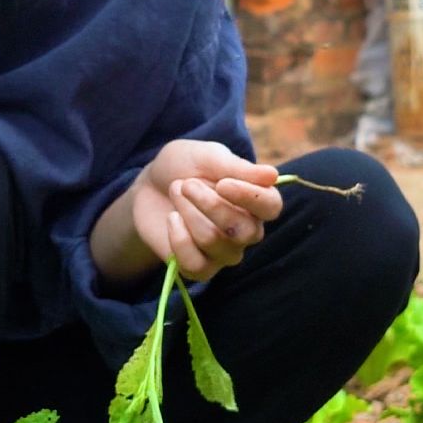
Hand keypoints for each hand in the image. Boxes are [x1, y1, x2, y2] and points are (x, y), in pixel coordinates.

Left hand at [129, 140, 283, 280]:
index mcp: (255, 200)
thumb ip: (235, 167)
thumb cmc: (184, 167)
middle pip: (244, 231)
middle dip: (210, 205)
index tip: (222, 183)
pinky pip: (196, 265)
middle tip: (186, 184)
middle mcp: (246, 230)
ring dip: (188, 213)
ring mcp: (224, 252)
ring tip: (176, 193)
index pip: (271, 207)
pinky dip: (178, 239)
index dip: (249, 197)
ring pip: (213, 242)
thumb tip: (272, 175)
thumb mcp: (206, 156)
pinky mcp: (199, 267)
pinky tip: (172, 219)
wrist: (149, 186)